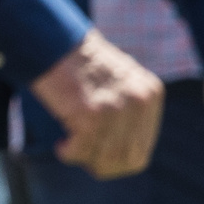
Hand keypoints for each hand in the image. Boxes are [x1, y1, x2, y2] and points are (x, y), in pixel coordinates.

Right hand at [31, 30, 163, 178]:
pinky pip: (81, 151)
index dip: (117, 160)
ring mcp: (117, 107)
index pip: (141, 150)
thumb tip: (123, 151)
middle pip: (126, 160)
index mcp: (151, 93)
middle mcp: (139, 101)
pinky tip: (61, 145)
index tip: (96, 155)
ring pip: (105, 160)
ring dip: (84, 159)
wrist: (53, 39)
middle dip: (102, 165)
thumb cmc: (77, 62)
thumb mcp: (119, 80)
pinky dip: (68, 153)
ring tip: (68, 147)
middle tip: (82, 154)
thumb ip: (130, 109)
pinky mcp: (91, 113)